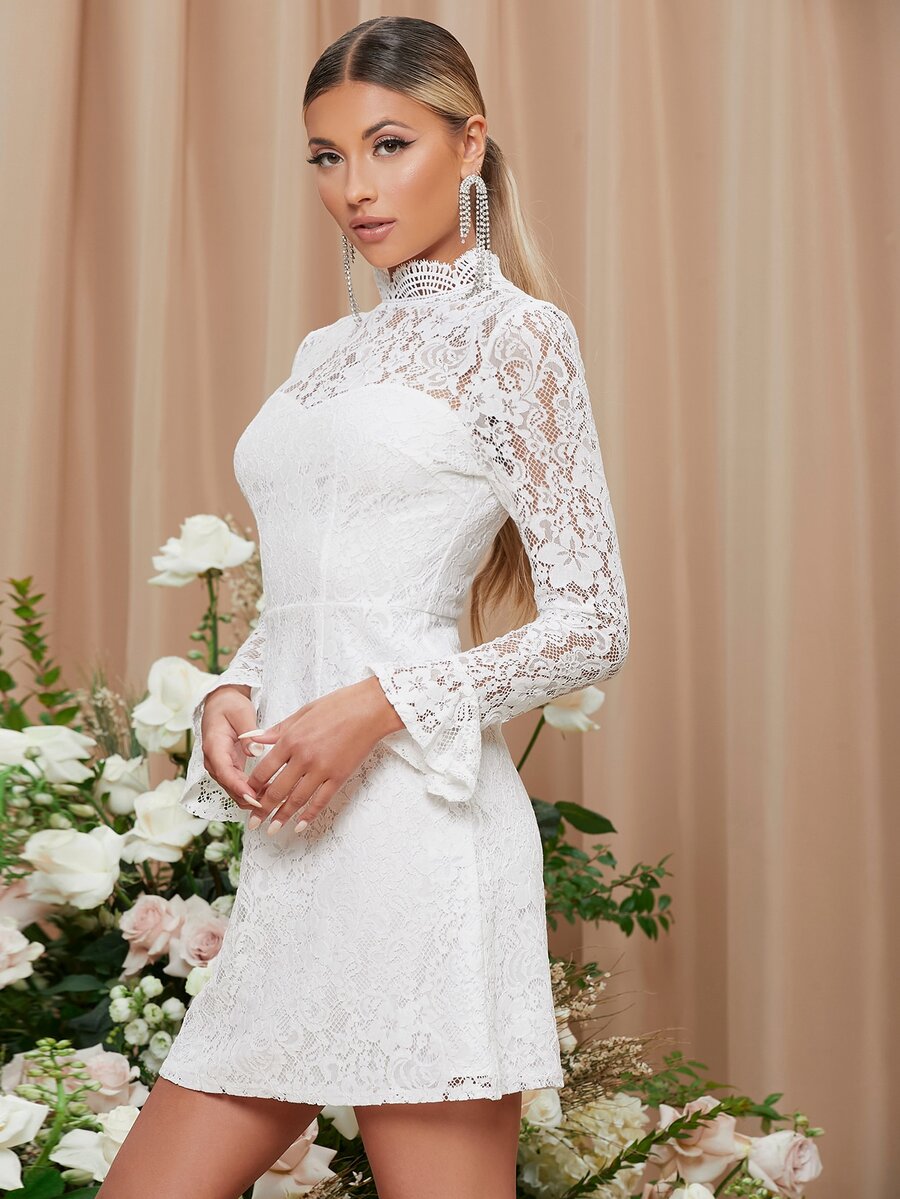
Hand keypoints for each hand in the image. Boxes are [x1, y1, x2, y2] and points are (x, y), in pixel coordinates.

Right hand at [200, 684, 265, 811]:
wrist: (220, 703)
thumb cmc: (230, 706)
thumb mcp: (241, 713)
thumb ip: (248, 732)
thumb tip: (255, 750)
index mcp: (214, 747)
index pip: (225, 772)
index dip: (239, 788)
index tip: (255, 798)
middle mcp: (214, 761)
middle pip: (230, 786)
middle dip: (250, 798)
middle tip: (273, 803)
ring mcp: (220, 766)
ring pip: (234, 789)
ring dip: (253, 797)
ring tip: (276, 801)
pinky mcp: (228, 768)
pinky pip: (239, 784)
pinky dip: (252, 791)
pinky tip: (270, 794)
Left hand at [239, 675, 402, 834]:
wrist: (370, 709)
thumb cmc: (338, 705)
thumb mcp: (302, 712)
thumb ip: (277, 730)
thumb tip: (252, 738)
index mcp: (291, 739)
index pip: (264, 770)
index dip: (253, 786)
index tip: (246, 795)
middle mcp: (303, 757)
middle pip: (277, 790)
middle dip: (262, 809)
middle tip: (254, 822)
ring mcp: (322, 769)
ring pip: (297, 799)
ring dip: (282, 817)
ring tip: (272, 830)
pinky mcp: (339, 776)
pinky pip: (321, 801)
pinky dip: (309, 815)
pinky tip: (299, 826)